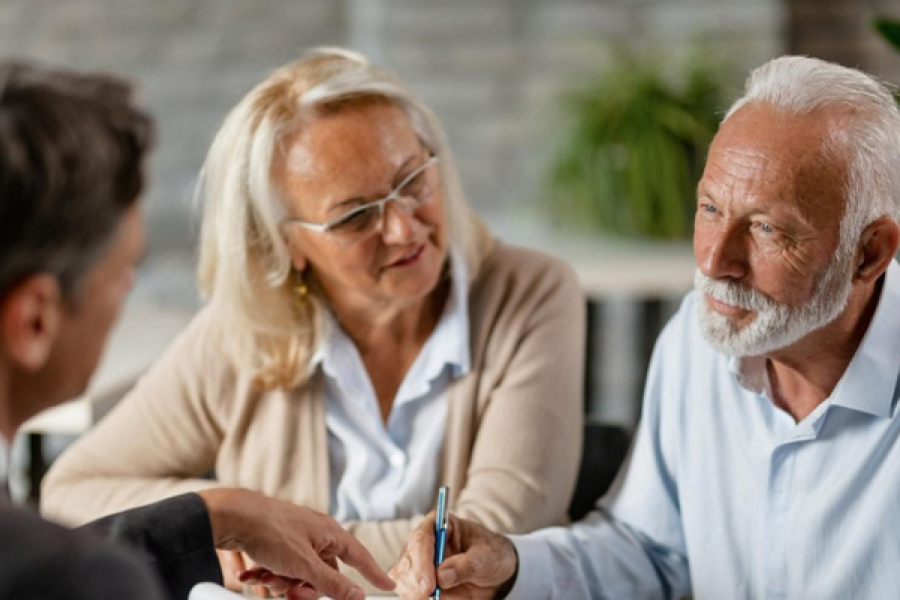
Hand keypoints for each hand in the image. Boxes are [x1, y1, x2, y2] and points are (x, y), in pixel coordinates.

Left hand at [199, 489, 394, 599]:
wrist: (231, 516)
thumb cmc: (270, 531)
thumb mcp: (304, 565)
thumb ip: (332, 583)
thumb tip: (357, 594)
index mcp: (330, 533)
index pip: (360, 557)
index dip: (374, 573)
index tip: (388, 586)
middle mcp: (316, 534)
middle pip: (324, 573)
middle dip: (305, 587)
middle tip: (291, 592)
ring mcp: (295, 538)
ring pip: (299, 574)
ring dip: (282, 582)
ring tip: (265, 578)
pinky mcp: (276, 543)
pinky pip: (280, 568)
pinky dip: (267, 575)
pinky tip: (252, 575)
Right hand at [389, 513, 518, 599]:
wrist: (496, 574)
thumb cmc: (491, 555)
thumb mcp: (486, 556)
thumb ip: (466, 564)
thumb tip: (443, 575)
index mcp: (439, 525)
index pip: (421, 539)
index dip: (422, 560)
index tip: (429, 583)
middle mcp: (424, 543)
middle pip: (407, 560)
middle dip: (414, 580)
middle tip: (427, 594)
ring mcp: (419, 563)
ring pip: (402, 578)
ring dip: (412, 592)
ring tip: (428, 598)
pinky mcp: (419, 582)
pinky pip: (408, 592)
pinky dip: (413, 597)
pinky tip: (425, 599)